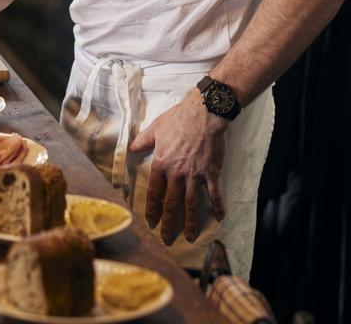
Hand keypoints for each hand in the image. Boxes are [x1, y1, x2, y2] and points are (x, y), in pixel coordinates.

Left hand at [129, 88, 227, 244]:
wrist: (203, 113)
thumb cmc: (178, 118)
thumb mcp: (156, 127)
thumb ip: (143, 140)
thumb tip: (131, 148)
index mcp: (162, 163)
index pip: (155, 192)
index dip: (153, 208)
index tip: (151, 222)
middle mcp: (177, 173)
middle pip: (172, 203)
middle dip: (169, 223)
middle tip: (167, 238)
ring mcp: (195, 175)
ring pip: (191, 203)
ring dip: (191, 222)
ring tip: (190, 237)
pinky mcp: (211, 172)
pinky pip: (215, 193)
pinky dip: (217, 206)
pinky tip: (219, 218)